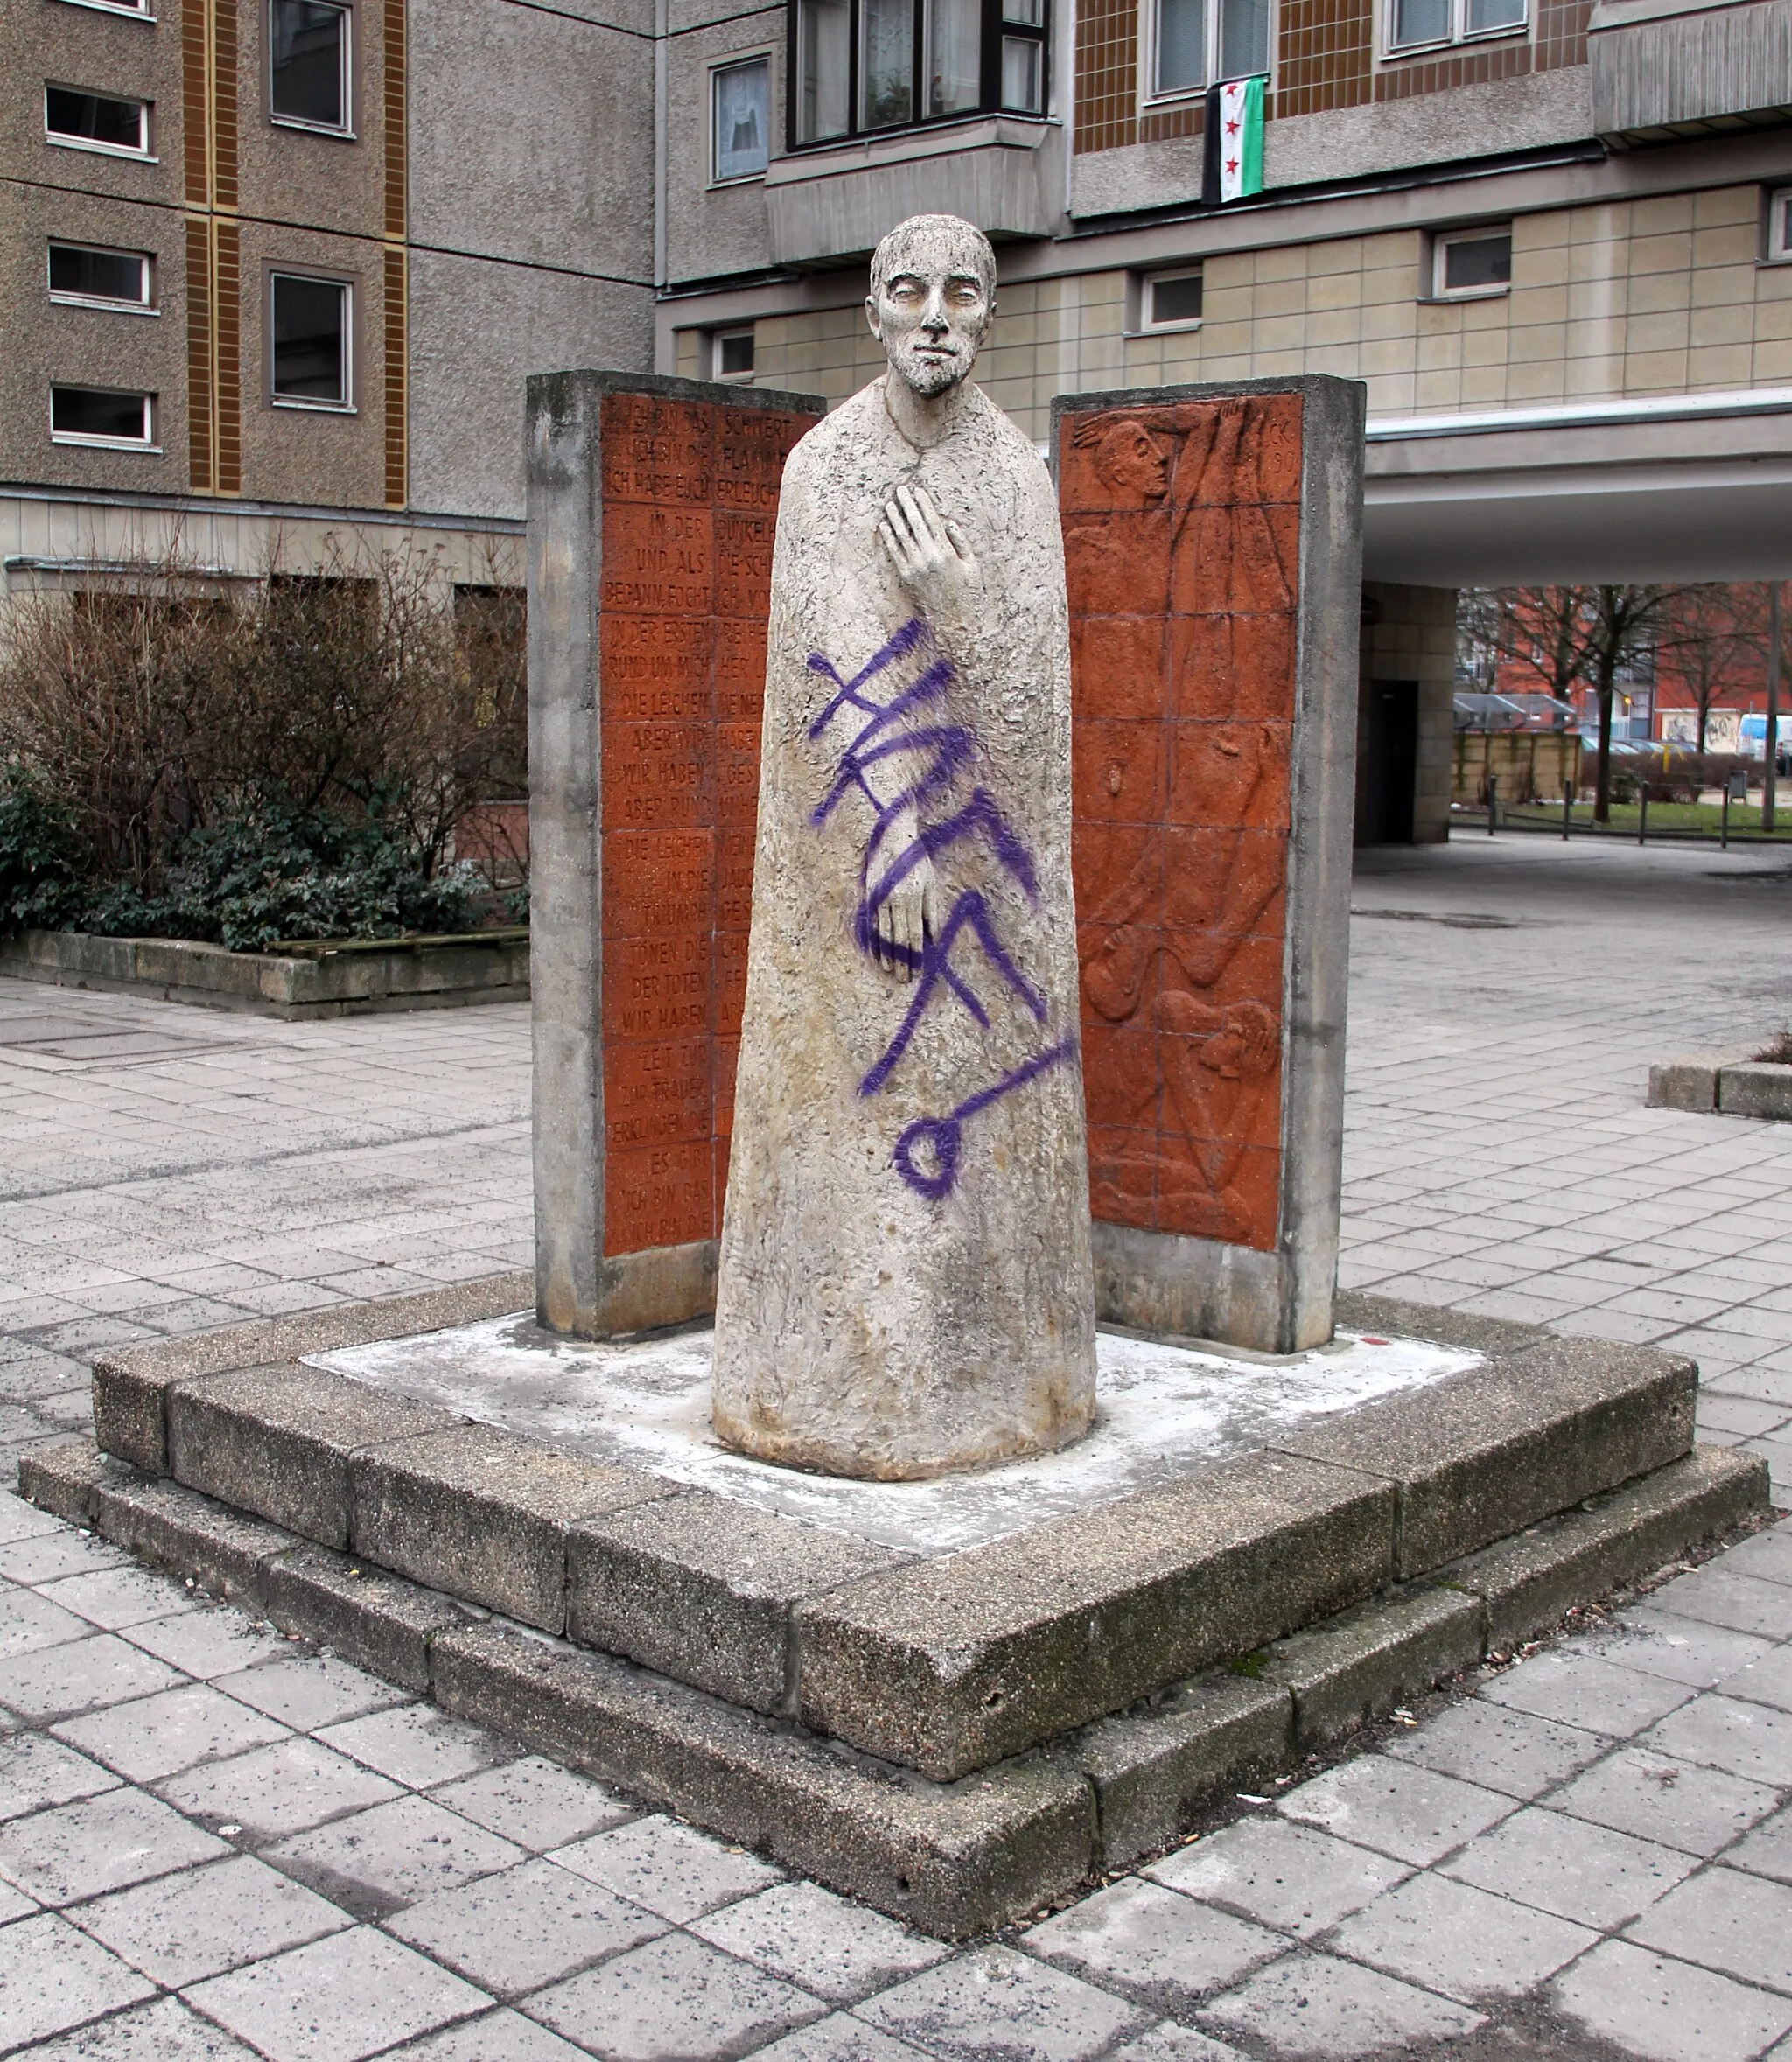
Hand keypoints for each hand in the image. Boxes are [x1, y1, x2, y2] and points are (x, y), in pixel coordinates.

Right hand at [869, 850, 933, 982]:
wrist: (893, 836)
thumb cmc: (916, 860)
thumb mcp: (931, 882)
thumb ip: (932, 910)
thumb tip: (933, 938)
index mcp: (911, 898)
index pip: (913, 934)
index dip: (916, 955)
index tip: (918, 971)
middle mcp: (893, 900)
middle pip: (897, 938)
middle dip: (901, 961)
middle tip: (904, 979)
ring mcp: (878, 899)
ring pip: (882, 934)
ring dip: (886, 956)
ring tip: (889, 972)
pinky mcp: (868, 896)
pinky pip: (870, 925)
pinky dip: (873, 941)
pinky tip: (875, 954)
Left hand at [878, 485, 978, 629]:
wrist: (954, 622)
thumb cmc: (968, 592)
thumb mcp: (972, 565)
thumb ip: (960, 541)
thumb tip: (947, 521)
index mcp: (946, 552)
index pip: (932, 521)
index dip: (923, 504)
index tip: (918, 490)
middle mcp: (928, 558)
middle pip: (914, 525)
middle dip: (907, 505)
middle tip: (900, 489)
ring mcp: (915, 568)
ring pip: (901, 537)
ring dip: (894, 518)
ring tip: (890, 504)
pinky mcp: (906, 577)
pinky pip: (894, 553)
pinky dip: (888, 538)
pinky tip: (884, 526)